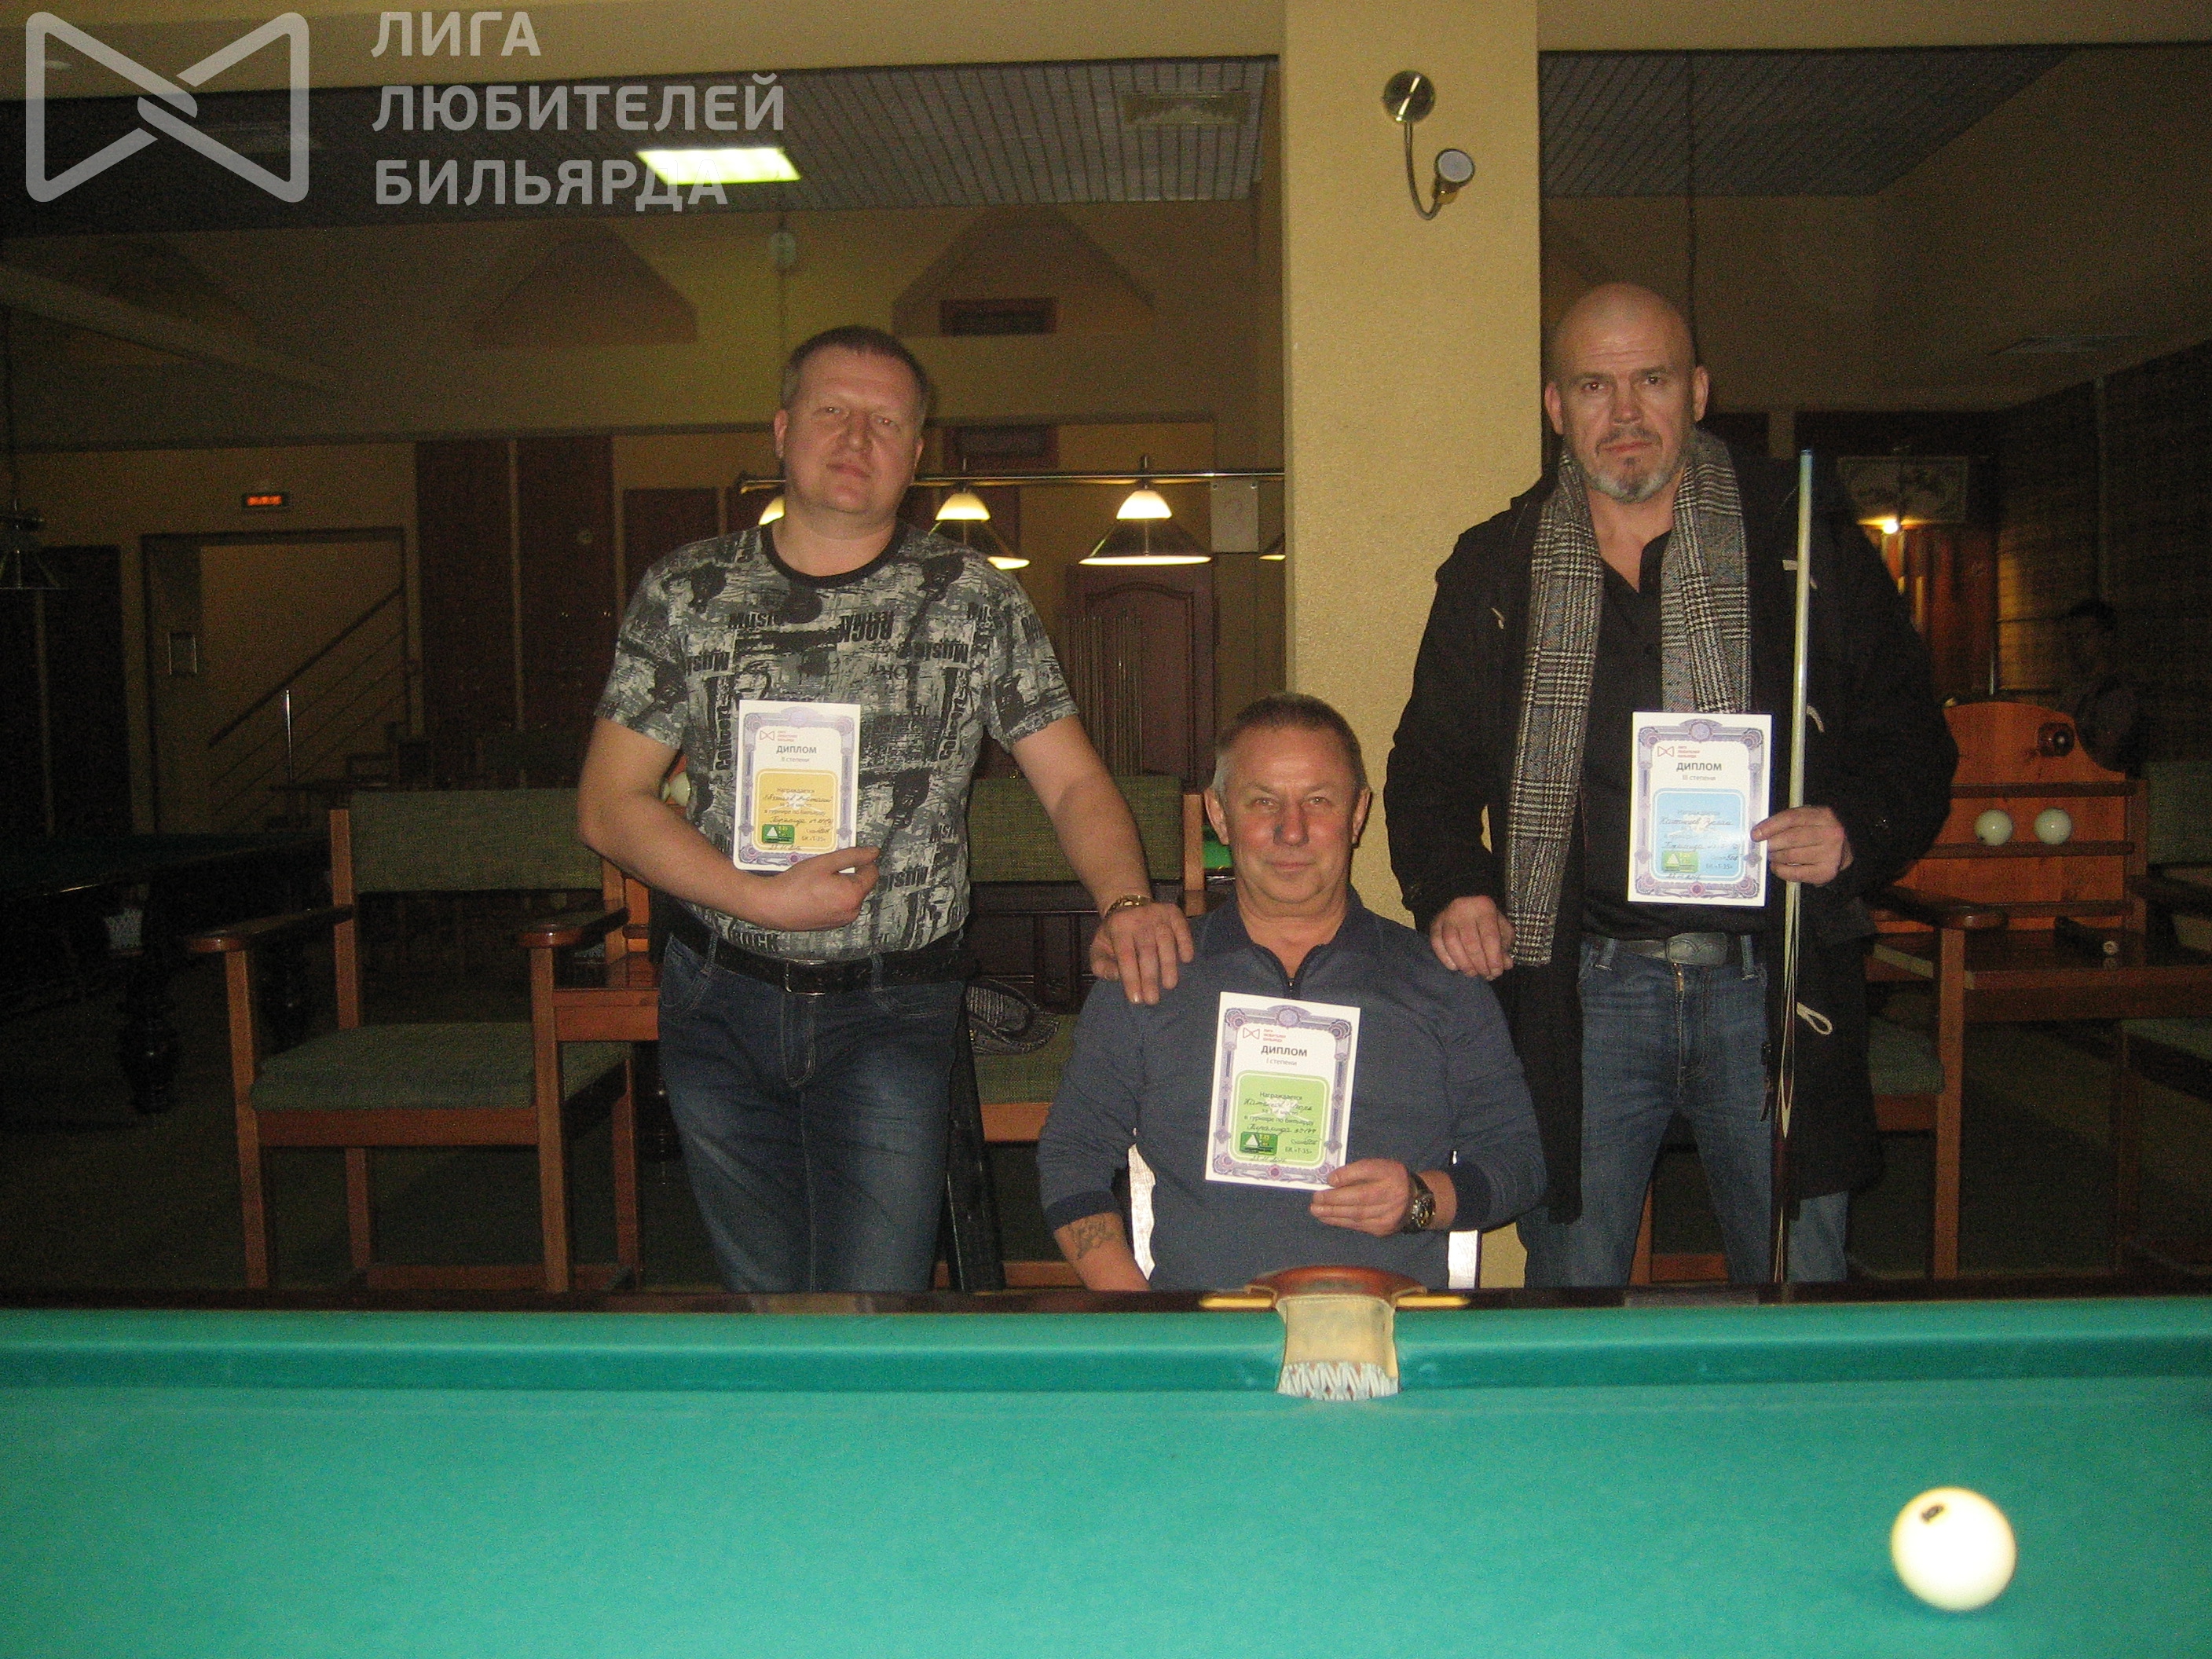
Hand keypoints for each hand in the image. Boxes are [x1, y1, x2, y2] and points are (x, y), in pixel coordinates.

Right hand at [746, 846, 879, 930]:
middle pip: (861, 885)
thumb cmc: (795, 885)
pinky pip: (839, 906)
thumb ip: (852, 856)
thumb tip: (873, 853)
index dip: (862, 861)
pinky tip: (815, 892)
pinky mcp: (831, 924)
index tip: (848, 855)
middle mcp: (850, 912)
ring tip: (819, 880)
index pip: (872, 873)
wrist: (772, 906)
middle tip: (827, 868)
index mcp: (852, 895)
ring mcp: (841, 920)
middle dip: (849, 874)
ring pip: (850, 896)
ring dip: (841, 885)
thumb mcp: (825, 863)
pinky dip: (832, 897)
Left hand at [1088, 901, 1195, 1005]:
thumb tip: (1117, 976)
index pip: (1126, 955)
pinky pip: (1182, 928)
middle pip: (1147, 950)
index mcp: (1118, 926)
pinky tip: (1186, 960)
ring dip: (1169, 965)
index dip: (1131, 978)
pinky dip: (1186, 943)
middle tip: (1153, 1000)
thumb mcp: (1098, 948)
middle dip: (1150, 977)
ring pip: (1166, 941)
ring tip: (1169, 985)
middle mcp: (1138, 917)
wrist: (1127, 903)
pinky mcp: (1173, 912)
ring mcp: (1157, 913)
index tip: (1136, 999)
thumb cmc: (1113, 934)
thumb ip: (1102, 965)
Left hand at [1311, 1159, 1421, 1236]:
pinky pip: (1359, 1225)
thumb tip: (1331, 1180)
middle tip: (1315, 1200)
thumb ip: (1356, 1170)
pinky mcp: (1383, 1229)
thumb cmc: (1390, 1179)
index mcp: (1390, 1175)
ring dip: (1333, 1214)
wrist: (1415, 1201)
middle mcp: (1392, 1195)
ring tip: (1316, 1210)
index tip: (1328, 1180)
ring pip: (1357, 1215)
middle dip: (1334, 1200)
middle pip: (1360, 1198)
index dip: (1347, 1177)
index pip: (1368, 1172)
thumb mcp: (1378, 1166)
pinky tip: (1327, 1218)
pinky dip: (1341, 1222)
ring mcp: (1388, 1215)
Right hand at [1429, 894, 1514, 979]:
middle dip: (1479, 964)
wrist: (1466, 906)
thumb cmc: (1487, 920)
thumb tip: (1506, 965)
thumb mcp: (1502, 929)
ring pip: (1452, 943)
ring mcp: (1446, 916)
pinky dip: (1445, 958)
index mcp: (1484, 907)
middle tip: (1485, 974)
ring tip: (1472, 972)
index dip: (1494, 958)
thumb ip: (1504, 947)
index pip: (1490, 937)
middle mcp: (1464, 908)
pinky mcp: (1435, 923)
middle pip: (1471, 942)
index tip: (1496, 972)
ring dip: (1463, 963)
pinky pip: (1437, 943)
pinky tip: (1455, 967)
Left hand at [1752, 806, 1852, 885]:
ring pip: (1791, 856)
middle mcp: (1830, 834)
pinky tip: (1777, 866)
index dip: (1770, 826)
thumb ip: (1789, 822)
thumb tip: (1759, 832)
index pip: (1791, 818)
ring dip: (1774, 857)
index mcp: (1824, 816)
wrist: (1846, 850)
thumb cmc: (1819, 832)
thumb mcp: (1810, 818)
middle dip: (1771, 843)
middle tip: (1763, 847)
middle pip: (1791, 838)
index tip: (1755, 834)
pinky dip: (1780, 870)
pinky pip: (1795, 873)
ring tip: (1771, 855)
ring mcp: (1830, 854)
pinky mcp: (1826, 872)